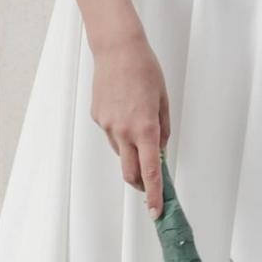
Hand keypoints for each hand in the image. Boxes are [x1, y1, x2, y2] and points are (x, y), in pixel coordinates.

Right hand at [89, 32, 170, 218]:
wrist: (117, 49)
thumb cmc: (145, 70)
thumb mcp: (163, 101)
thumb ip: (163, 130)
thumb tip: (160, 151)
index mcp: (145, 128)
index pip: (151, 172)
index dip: (154, 195)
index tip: (156, 212)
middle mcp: (124, 131)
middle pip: (130, 173)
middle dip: (141, 183)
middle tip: (150, 181)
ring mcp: (107, 125)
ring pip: (121, 152)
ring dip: (131, 151)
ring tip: (138, 122)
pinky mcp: (97, 117)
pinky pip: (112, 134)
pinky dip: (120, 131)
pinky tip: (124, 108)